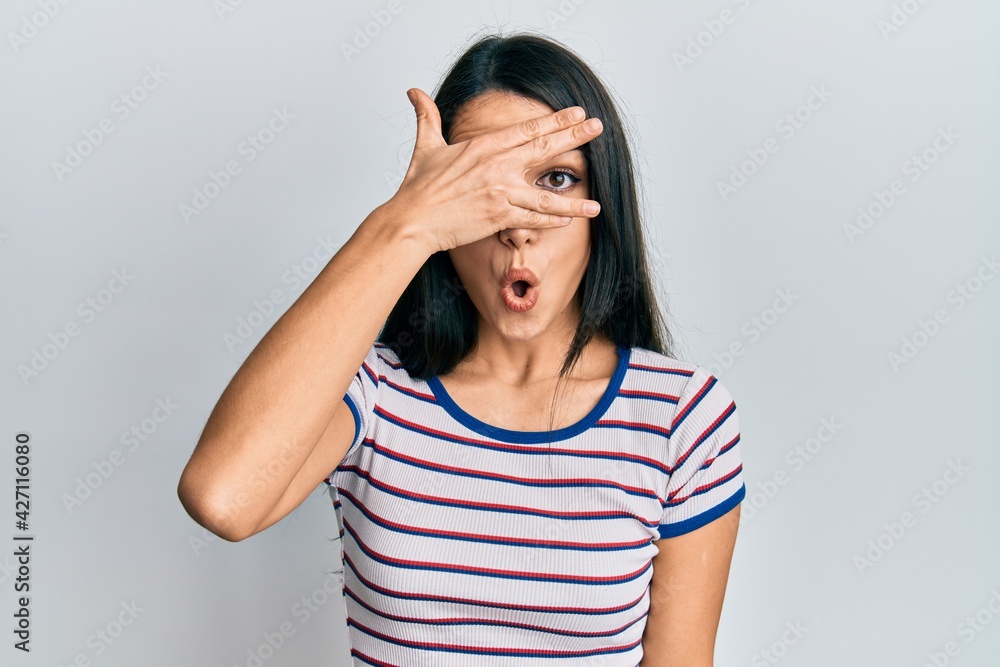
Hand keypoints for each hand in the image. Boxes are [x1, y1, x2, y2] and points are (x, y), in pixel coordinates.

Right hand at [385, 87, 603, 253]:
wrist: (413, 220)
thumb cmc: (418, 187)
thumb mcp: (425, 146)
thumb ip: (427, 117)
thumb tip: (414, 92)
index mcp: (484, 146)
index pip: (528, 129)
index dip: (556, 121)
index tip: (577, 113)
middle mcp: (497, 166)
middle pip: (544, 149)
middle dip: (575, 136)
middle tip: (598, 127)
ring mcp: (500, 193)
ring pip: (545, 196)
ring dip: (573, 202)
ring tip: (596, 206)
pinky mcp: (499, 217)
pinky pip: (532, 219)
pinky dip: (550, 221)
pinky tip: (568, 221)